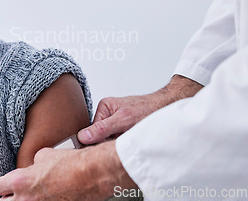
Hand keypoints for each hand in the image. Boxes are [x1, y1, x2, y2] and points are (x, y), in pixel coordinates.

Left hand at [0, 141, 134, 200]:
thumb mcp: (45, 155)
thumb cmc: (72, 163)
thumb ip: (32, 164)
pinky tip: (49, 198)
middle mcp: (26, 199)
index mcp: (20, 181)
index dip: (5, 184)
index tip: (10, 184)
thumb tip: (32, 167)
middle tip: (20, 193)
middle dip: (11, 197)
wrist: (93, 174)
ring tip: (35, 196)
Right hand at [78, 75, 202, 144]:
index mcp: (103, 107)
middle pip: (101, 137)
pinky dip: (126, 143)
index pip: (92, 132)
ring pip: (111, 140)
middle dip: (111, 142)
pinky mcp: (125, 128)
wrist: (169, 107)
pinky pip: (119, 140)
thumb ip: (102, 129)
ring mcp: (117, 122)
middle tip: (124, 140)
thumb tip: (82, 136)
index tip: (111, 145)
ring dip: (120, 143)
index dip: (101, 142)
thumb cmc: (150, 109)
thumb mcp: (124, 120)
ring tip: (131, 137)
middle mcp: (108, 114)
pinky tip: (134, 138)